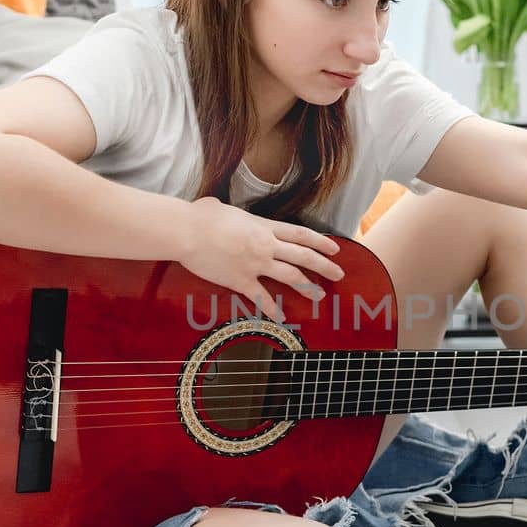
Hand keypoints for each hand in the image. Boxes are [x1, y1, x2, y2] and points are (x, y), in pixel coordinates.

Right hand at [182, 197, 344, 322]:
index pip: (300, 234)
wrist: (187, 231)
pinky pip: (262, 298)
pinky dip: (273, 309)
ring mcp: (255, 264)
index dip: (320, 241)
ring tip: (320, 296)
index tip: (335, 248)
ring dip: (308, 287)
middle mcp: (266, 245)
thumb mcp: (225, 208)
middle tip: (339, 274)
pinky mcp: (241, 280)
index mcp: (264, 226)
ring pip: (290, 276)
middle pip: (303, 256)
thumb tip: (220, 208)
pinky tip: (282, 318)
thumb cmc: (201, 216)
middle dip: (324, 265)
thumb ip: (233, 214)